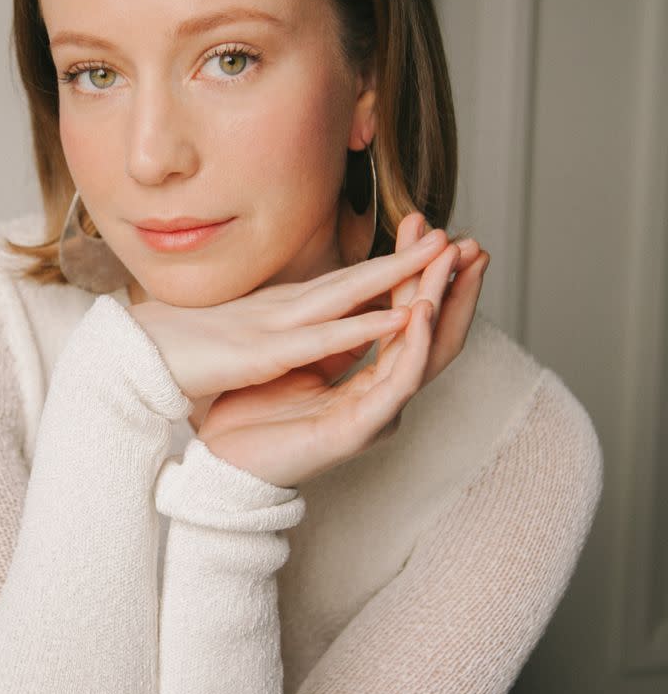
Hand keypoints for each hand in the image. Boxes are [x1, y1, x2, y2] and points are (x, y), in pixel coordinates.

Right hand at [129, 226, 458, 403]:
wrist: (128, 364)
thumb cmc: (175, 353)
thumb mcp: (234, 337)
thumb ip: (267, 330)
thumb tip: (293, 331)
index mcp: (278, 310)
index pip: (342, 284)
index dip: (385, 268)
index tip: (424, 253)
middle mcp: (282, 309)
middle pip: (355, 278)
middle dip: (405, 258)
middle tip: (451, 235)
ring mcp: (273, 327)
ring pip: (347, 296)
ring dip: (396, 275)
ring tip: (441, 255)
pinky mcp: (262, 352)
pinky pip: (322, 339)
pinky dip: (363, 327)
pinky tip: (398, 317)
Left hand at [193, 214, 489, 488]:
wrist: (222, 461)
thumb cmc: (256, 411)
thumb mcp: (300, 358)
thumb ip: (333, 334)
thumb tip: (349, 290)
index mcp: (370, 379)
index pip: (413, 323)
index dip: (428, 278)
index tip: (438, 232)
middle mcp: (381, 396)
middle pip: (432, 336)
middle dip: (453, 286)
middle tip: (471, 242)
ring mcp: (374, 415)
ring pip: (423, 353)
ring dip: (439, 304)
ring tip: (453, 265)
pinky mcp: (357, 431)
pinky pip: (394, 383)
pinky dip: (411, 346)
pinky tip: (420, 312)